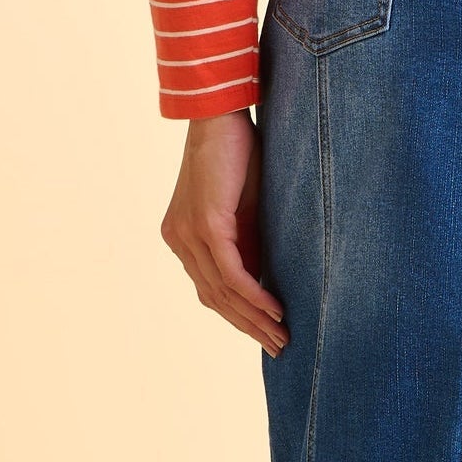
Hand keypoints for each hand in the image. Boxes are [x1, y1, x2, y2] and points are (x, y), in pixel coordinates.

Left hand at [160, 110, 287, 355]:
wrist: (222, 114)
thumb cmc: (238, 152)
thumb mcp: (244, 207)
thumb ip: (248, 240)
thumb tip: (267, 279)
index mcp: (183, 237)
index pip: (210, 289)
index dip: (238, 316)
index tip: (266, 334)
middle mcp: (179, 240)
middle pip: (213, 298)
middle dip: (248, 327)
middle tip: (278, 347)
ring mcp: (189, 234)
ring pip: (222, 291)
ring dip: (255, 319)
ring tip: (282, 337)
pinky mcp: (206, 225)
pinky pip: (230, 272)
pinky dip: (253, 295)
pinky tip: (274, 310)